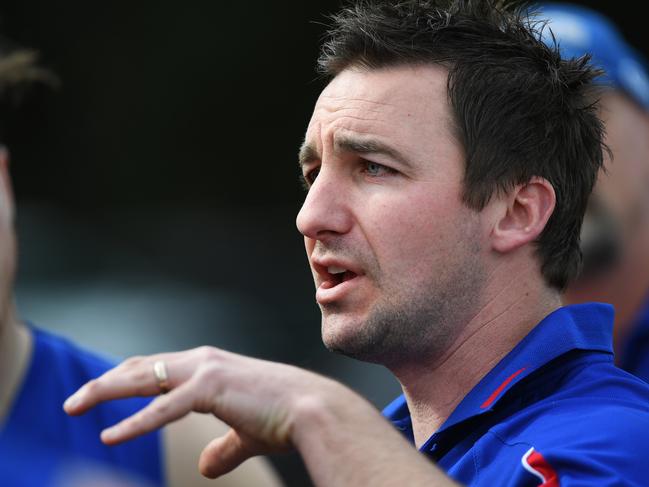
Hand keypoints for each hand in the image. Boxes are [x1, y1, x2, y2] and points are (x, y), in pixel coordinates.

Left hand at [63, 346, 341, 478]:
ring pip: (142, 377)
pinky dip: (134, 422)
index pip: (157, 366)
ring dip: (104, 390)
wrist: (312, 410)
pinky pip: (163, 408)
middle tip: (74, 400)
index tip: (102, 390)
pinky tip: (110, 435)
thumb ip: (223, 447)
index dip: (127, 378)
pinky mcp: (210, 388)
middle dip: (105, 383)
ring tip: (74, 406)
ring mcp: (205, 370)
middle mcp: (202, 360)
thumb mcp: (245, 433)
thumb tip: (205, 467)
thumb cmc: (284, 417)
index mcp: (209, 365)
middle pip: (140, 367)